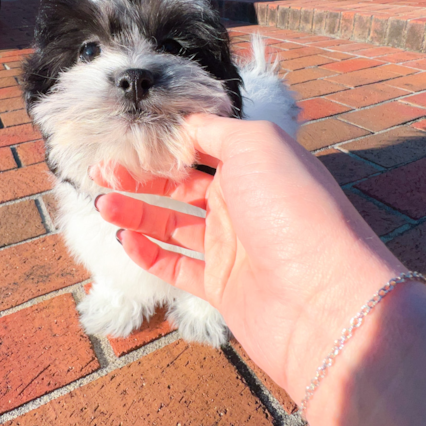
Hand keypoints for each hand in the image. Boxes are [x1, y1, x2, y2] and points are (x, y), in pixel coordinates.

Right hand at [92, 113, 403, 403]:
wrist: (323, 299)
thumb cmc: (293, 211)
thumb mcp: (258, 145)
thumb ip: (215, 131)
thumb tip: (183, 127)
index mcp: (256, 166)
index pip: (201, 147)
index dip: (163, 142)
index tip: (126, 138)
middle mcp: (245, 203)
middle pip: (181, 184)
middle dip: (141, 176)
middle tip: (101, 171)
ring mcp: (233, 247)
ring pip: (172, 224)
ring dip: (136, 212)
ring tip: (103, 203)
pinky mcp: (222, 287)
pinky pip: (176, 266)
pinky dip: (149, 253)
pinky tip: (126, 240)